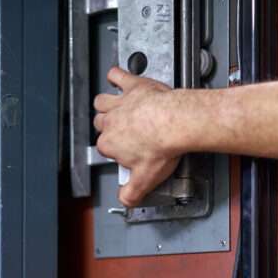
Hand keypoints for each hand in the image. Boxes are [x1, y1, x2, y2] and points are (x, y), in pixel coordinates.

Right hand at [93, 67, 182, 206]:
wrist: (176, 123)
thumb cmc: (162, 147)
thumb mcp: (146, 180)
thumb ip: (131, 193)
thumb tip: (126, 200)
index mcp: (110, 143)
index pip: (104, 147)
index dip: (114, 150)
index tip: (125, 153)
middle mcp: (111, 121)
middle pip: (101, 123)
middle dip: (108, 127)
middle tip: (122, 131)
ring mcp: (121, 103)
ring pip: (102, 101)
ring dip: (105, 104)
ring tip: (114, 107)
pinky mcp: (133, 86)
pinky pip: (117, 76)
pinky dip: (115, 76)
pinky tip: (117, 77)